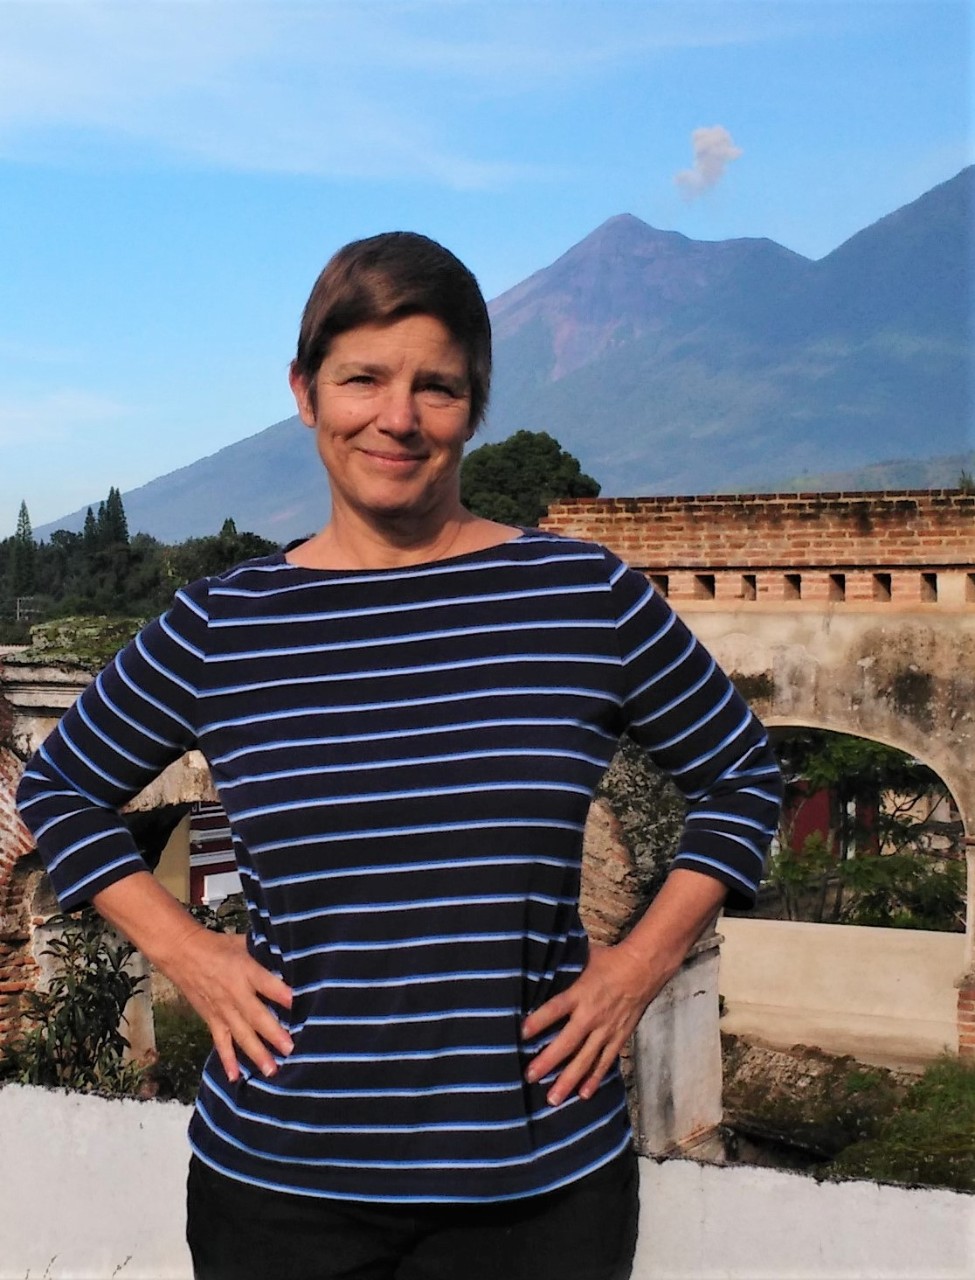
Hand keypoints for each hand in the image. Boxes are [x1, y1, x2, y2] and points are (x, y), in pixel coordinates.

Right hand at [94, 872, 293, 1082]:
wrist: (182, 953)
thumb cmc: (218, 946)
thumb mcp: (243, 943)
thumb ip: (265, 955)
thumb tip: (291, 963)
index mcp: (245, 970)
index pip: (267, 983)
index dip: (282, 993)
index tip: (297, 1004)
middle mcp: (234, 993)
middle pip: (256, 1015)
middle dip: (273, 1033)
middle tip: (290, 1049)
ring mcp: (222, 1009)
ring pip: (241, 1034)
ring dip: (256, 1053)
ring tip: (271, 1070)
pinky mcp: (211, 1018)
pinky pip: (221, 1041)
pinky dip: (227, 1060)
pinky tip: (235, 1077)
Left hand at [520, 868, 727, 1106]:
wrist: (644, 968)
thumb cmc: (609, 960)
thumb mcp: (583, 958)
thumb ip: (563, 966)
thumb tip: (538, 959)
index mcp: (580, 992)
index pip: (555, 1009)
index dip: (538, 1021)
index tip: (522, 1033)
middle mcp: (592, 1015)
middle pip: (567, 1042)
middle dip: (548, 1061)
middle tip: (529, 1076)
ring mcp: (606, 1030)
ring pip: (585, 1060)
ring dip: (568, 1080)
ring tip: (553, 1098)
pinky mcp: (618, 1037)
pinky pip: (604, 1062)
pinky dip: (594, 1079)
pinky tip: (583, 1095)